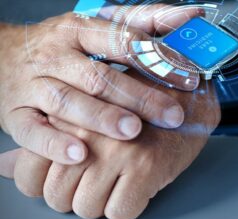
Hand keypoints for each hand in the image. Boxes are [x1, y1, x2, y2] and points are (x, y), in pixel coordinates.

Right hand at [0, 5, 201, 164]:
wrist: (0, 57)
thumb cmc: (60, 47)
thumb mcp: (97, 27)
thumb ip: (144, 21)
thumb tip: (190, 15)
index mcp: (78, 32)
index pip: (122, 42)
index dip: (156, 61)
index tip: (187, 80)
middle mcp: (56, 57)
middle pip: (99, 77)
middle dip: (138, 97)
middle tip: (170, 115)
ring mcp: (34, 86)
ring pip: (68, 102)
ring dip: (101, 117)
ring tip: (131, 131)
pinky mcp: (17, 114)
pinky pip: (32, 131)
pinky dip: (54, 144)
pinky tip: (79, 155)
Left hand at [6, 70, 220, 218]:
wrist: (185, 101)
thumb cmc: (132, 112)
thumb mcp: (83, 116)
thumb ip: (43, 142)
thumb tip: (3, 168)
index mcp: (66, 117)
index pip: (29, 172)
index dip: (41, 187)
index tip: (59, 183)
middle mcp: (86, 132)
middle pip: (57, 196)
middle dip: (73, 198)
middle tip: (94, 183)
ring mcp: (116, 150)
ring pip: (86, 209)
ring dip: (101, 204)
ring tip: (116, 183)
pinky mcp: (145, 167)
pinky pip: (120, 212)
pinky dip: (127, 207)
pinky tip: (136, 187)